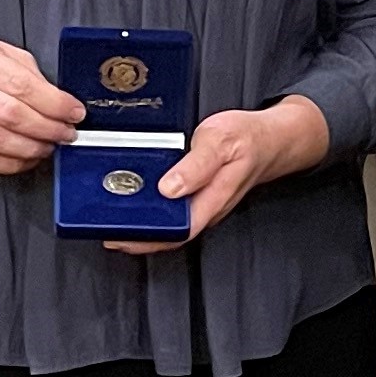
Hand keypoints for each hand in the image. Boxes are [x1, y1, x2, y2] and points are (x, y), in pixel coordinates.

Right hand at [0, 28, 80, 173]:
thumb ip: (28, 72)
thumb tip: (56, 97)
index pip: (23, 86)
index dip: (54, 103)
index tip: (73, 112)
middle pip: (13, 116)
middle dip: (48, 128)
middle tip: (66, 133)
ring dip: (32, 148)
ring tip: (49, 146)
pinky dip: (11, 164)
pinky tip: (26, 158)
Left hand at [108, 95, 330, 248]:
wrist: (271, 138)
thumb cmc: (248, 138)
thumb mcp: (221, 142)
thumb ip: (196, 166)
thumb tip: (170, 188)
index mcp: (211, 200)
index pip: (176, 231)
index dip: (146, 239)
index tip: (119, 235)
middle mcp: (206, 208)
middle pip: (168, 233)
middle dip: (136, 234)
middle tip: (104, 226)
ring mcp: (203, 204)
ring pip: (170, 223)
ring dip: (142, 223)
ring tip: (112, 216)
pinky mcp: (200, 196)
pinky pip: (174, 210)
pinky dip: (152, 209)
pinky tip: (137, 201)